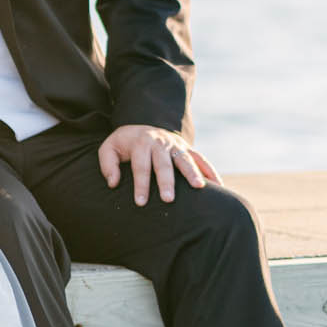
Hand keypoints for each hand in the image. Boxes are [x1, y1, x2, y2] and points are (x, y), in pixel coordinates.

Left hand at [97, 125, 219, 205]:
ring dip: (192, 173)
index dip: (141, 184)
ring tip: (199, 188)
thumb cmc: (125, 143)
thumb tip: (113, 183)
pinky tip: (218, 186)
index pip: (141, 165)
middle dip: (166, 181)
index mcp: (141, 143)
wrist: (143, 124)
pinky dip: (210, 171)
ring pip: (185, 159)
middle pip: (164, 164)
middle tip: (168, 199)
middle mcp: (160, 143)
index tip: (141, 202)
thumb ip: (108, 164)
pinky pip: (201, 159)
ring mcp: (176, 145)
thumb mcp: (109, 147)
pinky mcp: (187, 148)